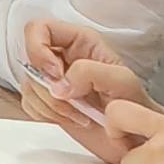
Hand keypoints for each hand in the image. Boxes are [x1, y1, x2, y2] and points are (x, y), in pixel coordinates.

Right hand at [18, 19, 147, 149]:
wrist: (134, 135)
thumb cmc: (135, 104)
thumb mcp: (121, 80)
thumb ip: (89, 72)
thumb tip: (58, 85)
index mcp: (78, 40)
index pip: (38, 28)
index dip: (38, 49)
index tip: (56, 74)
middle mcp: (61, 57)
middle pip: (29, 61)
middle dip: (48, 86)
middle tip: (73, 100)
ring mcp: (52, 80)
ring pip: (29, 86)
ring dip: (52, 106)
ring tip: (81, 114)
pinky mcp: (47, 102)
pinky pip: (30, 105)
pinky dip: (48, 116)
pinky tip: (73, 119)